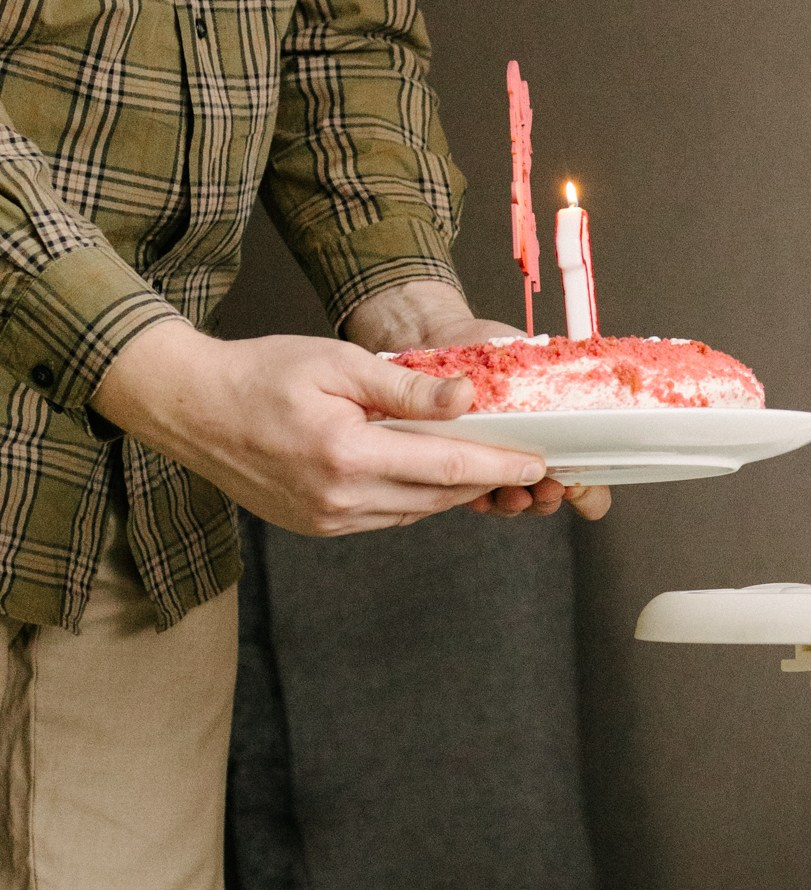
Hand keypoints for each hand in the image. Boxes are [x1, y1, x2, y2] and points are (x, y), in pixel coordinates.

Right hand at [94, 318, 554, 538]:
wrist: (192, 408)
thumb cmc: (260, 373)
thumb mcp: (338, 363)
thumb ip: (407, 386)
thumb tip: (468, 398)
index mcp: (347, 455)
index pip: (446, 467)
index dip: (499, 466)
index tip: (539, 461)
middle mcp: (339, 499)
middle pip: (437, 495)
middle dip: (486, 479)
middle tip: (524, 460)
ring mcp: (326, 520)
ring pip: (415, 511)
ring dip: (451, 490)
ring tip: (484, 464)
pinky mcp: (317, 526)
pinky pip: (386, 517)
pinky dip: (414, 497)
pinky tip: (427, 472)